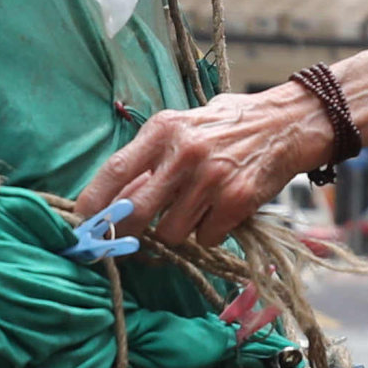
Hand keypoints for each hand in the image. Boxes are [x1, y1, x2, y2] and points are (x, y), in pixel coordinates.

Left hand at [79, 86, 332, 250]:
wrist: (287, 123)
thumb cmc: (226, 128)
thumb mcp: (183, 128)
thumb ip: (151, 161)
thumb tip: (114, 203)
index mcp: (163, 129)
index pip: (115, 170)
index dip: (92, 202)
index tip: (80, 224)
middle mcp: (184, 152)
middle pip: (135, 211)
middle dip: (126, 234)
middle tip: (126, 243)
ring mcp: (211, 178)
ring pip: (171, 233)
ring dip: (177, 233)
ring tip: (193, 211)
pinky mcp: (237, 200)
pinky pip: (206, 237)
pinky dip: (209, 234)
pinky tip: (220, 212)